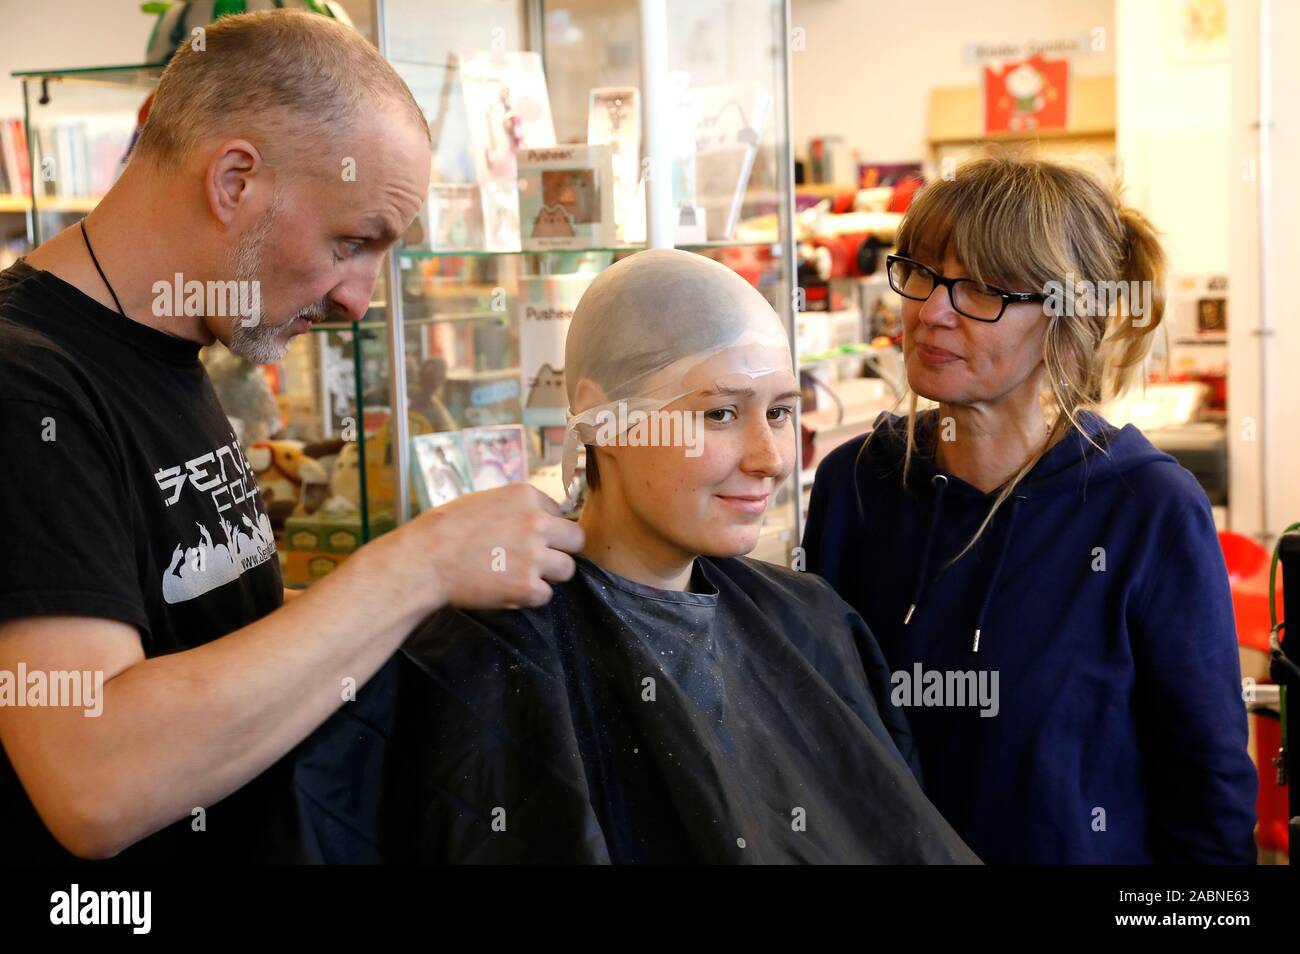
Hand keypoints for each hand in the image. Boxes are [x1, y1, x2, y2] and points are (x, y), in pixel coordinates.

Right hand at [384, 483, 584, 610]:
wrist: (423, 559)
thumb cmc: (446, 530)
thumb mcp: (486, 501)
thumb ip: (517, 509)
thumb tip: (543, 519)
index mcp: (526, 496)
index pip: (560, 514)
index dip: (546, 530)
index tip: (527, 540)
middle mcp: (536, 522)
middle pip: (576, 540)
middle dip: (560, 551)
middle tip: (537, 561)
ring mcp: (534, 555)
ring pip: (567, 570)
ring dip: (548, 576)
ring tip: (517, 576)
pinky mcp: (527, 586)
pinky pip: (545, 595)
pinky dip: (528, 597)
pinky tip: (505, 590)